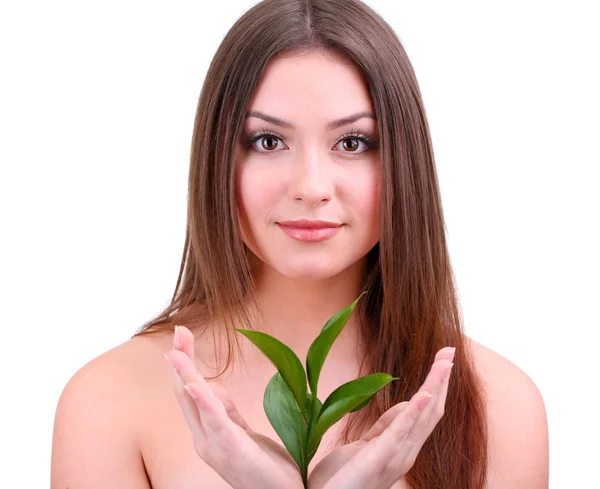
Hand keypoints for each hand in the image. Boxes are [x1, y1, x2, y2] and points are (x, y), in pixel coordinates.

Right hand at [165, 325, 304, 488]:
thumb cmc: (266, 469)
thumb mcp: (242, 434)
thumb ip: (226, 413)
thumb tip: (212, 389)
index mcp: (207, 434)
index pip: (189, 393)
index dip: (184, 365)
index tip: (181, 337)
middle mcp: (205, 440)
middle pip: (187, 393)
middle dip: (182, 361)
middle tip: (179, 330)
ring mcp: (216, 447)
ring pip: (195, 404)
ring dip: (186, 374)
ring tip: (177, 351)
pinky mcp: (233, 450)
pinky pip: (215, 422)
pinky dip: (204, 401)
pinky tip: (196, 384)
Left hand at [307, 346, 455, 488]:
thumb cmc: (343, 479)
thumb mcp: (367, 445)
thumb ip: (386, 427)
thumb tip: (406, 403)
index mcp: (402, 446)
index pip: (427, 410)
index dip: (436, 383)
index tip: (443, 358)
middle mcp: (405, 452)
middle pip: (431, 411)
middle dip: (441, 379)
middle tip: (450, 350)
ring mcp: (396, 457)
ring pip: (423, 417)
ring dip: (434, 387)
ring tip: (444, 363)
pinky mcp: (379, 459)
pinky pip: (400, 433)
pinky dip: (413, 412)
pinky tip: (423, 394)